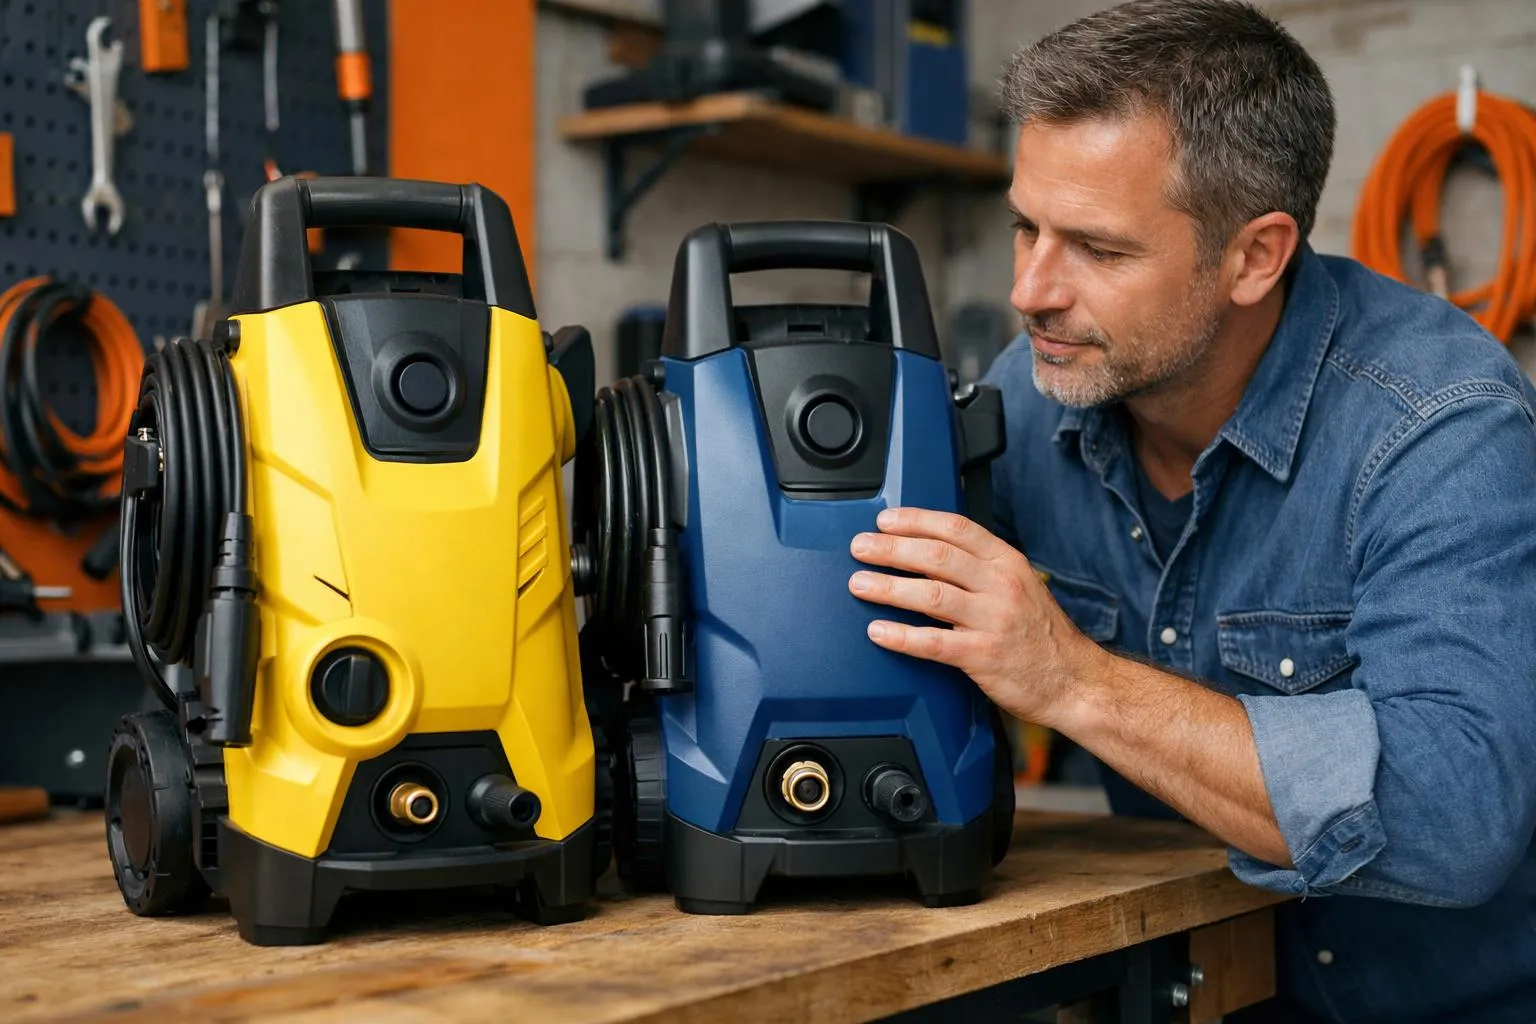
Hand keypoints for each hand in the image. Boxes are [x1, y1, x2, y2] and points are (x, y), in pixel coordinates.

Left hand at [847, 506, 1102, 728]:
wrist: (1073, 680)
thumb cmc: (1040, 634)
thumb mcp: (1019, 586)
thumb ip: (979, 568)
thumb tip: (926, 551)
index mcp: (1007, 563)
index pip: (956, 528)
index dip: (916, 521)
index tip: (885, 520)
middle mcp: (1001, 585)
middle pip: (936, 556)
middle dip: (891, 549)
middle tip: (861, 548)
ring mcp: (993, 620)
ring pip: (931, 594)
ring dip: (888, 587)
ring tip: (860, 584)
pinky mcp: (984, 655)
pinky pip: (934, 643)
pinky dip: (901, 636)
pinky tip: (879, 631)